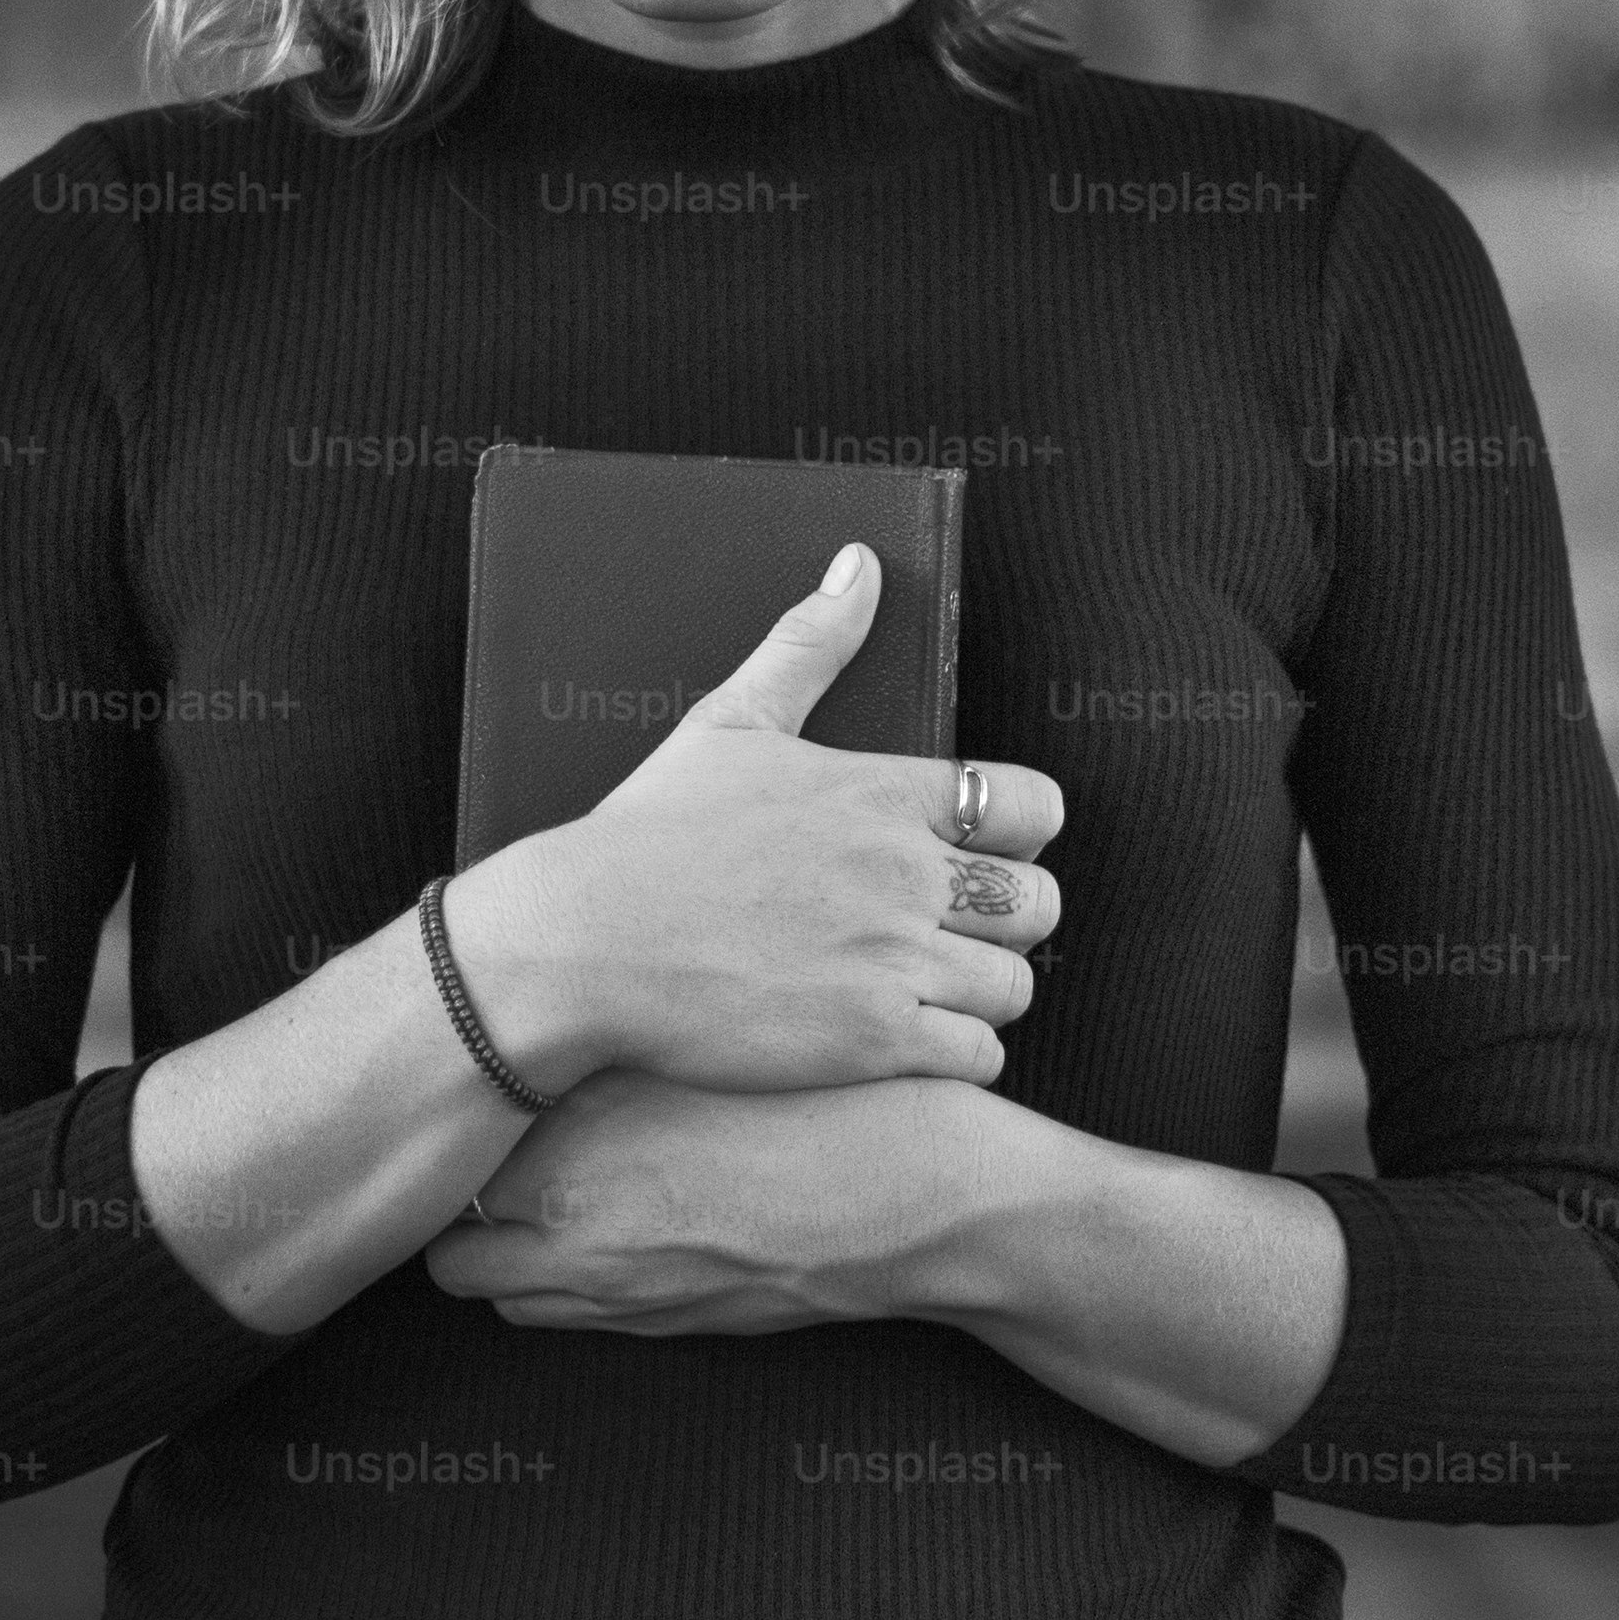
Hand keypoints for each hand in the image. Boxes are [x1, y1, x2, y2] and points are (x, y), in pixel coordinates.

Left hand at [423, 1067, 1019, 1335]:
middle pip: (447, 1229)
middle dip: (456, 1195)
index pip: (460, 1131)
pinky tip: (593, 1229)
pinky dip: (547, 1281)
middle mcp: (579, 1215)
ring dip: (492, 1244)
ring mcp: (614, 1285)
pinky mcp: (655, 1327)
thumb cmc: (835, 1098)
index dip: (457, 1110)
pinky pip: (550, 1316)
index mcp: (588, 1126)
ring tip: (533, 1192)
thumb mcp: (713, 1042)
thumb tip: (538, 1042)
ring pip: (486, 1284)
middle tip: (486, 1149)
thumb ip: (612, 1050)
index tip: (467, 1085)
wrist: (926, 1200)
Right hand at [445, 542, 1063, 1098]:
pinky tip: (905, 1039)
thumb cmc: (646, 834)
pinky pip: (976, 1057)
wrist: (579, 946)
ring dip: (980, 992)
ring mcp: (890, 960)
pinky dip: (956, 1053)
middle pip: (1039, 901)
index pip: (1031, 805)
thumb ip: (809, 642)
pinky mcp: (870, 1040)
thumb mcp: (729, 721)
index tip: (980, 850)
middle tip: (953, 928)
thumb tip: (859, 562)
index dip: (1022, 832)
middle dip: (1010, 918)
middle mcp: (902, 873)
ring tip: (925, 989)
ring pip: (1012, 986)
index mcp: (880, 792)